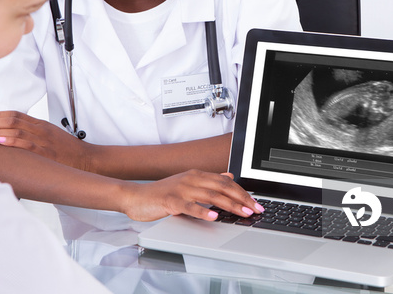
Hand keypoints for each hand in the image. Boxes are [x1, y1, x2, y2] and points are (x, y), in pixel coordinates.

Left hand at [0, 110, 90, 170]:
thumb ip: (33, 133)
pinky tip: (0, 142)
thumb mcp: (50, 136)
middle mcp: (40, 130)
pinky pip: (27, 145)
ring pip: (16, 131)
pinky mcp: (47, 153)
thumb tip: (11, 136)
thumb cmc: (68, 150)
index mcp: (41, 124)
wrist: (86, 159)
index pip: (15, 114)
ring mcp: (44, 141)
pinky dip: (12, 142)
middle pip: (12, 120)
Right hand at [119, 170, 263, 221]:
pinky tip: (213, 216)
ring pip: (210, 195)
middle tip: (255, 209)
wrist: (136, 196)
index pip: (225, 182)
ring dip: (228, 204)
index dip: (242, 192)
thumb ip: (208, 180)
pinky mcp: (171, 201)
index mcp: (196, 175)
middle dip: (241, 199)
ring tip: (242, 212)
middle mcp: (191, 179)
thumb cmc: (162, 193)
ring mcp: (181, 189)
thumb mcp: (187, 183)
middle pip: (221, 187)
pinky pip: (189, 206)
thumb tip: (229, 176)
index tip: (255, 203)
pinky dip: (203, 211)